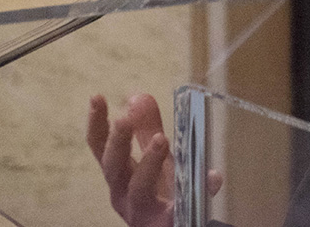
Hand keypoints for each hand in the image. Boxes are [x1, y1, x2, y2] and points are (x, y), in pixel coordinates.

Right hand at [87, 93, 222, 226]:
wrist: (171, 225)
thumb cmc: (159, 192)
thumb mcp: (153, 158)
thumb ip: (146, 129)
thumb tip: (137, 96)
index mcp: (119, 175)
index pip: (101, 148)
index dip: (97, 123)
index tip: (96, 96)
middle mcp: (123, 194)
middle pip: (113, 168)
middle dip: (118, 143)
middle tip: (124, 120)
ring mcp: (143, 212)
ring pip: (140, 189)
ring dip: (149, 162)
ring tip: (161, 139)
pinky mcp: (166, 224)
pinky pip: (182, 208)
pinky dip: (199, 189)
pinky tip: (213, 176)